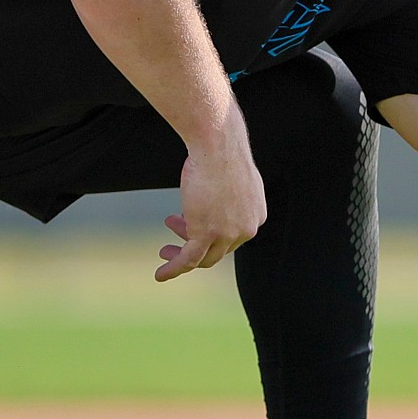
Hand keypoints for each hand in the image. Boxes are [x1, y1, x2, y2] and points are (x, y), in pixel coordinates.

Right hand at [156, 110, 266, 280]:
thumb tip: (219, 197)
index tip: (187, 220)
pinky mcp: (206, 233)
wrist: (217, 144)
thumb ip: (230, 193)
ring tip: (164, 250)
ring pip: (203, 258)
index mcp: (256, 216)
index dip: (209, 232)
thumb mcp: (234, 176)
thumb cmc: (221, 151)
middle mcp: (246, 229)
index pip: (232, 236)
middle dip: (194, 241)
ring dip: (181, 257)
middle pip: (218, 249)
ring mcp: (228, 233)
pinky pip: (189, 260)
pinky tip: (160, 275)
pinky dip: (174, 269)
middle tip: (174, 232)